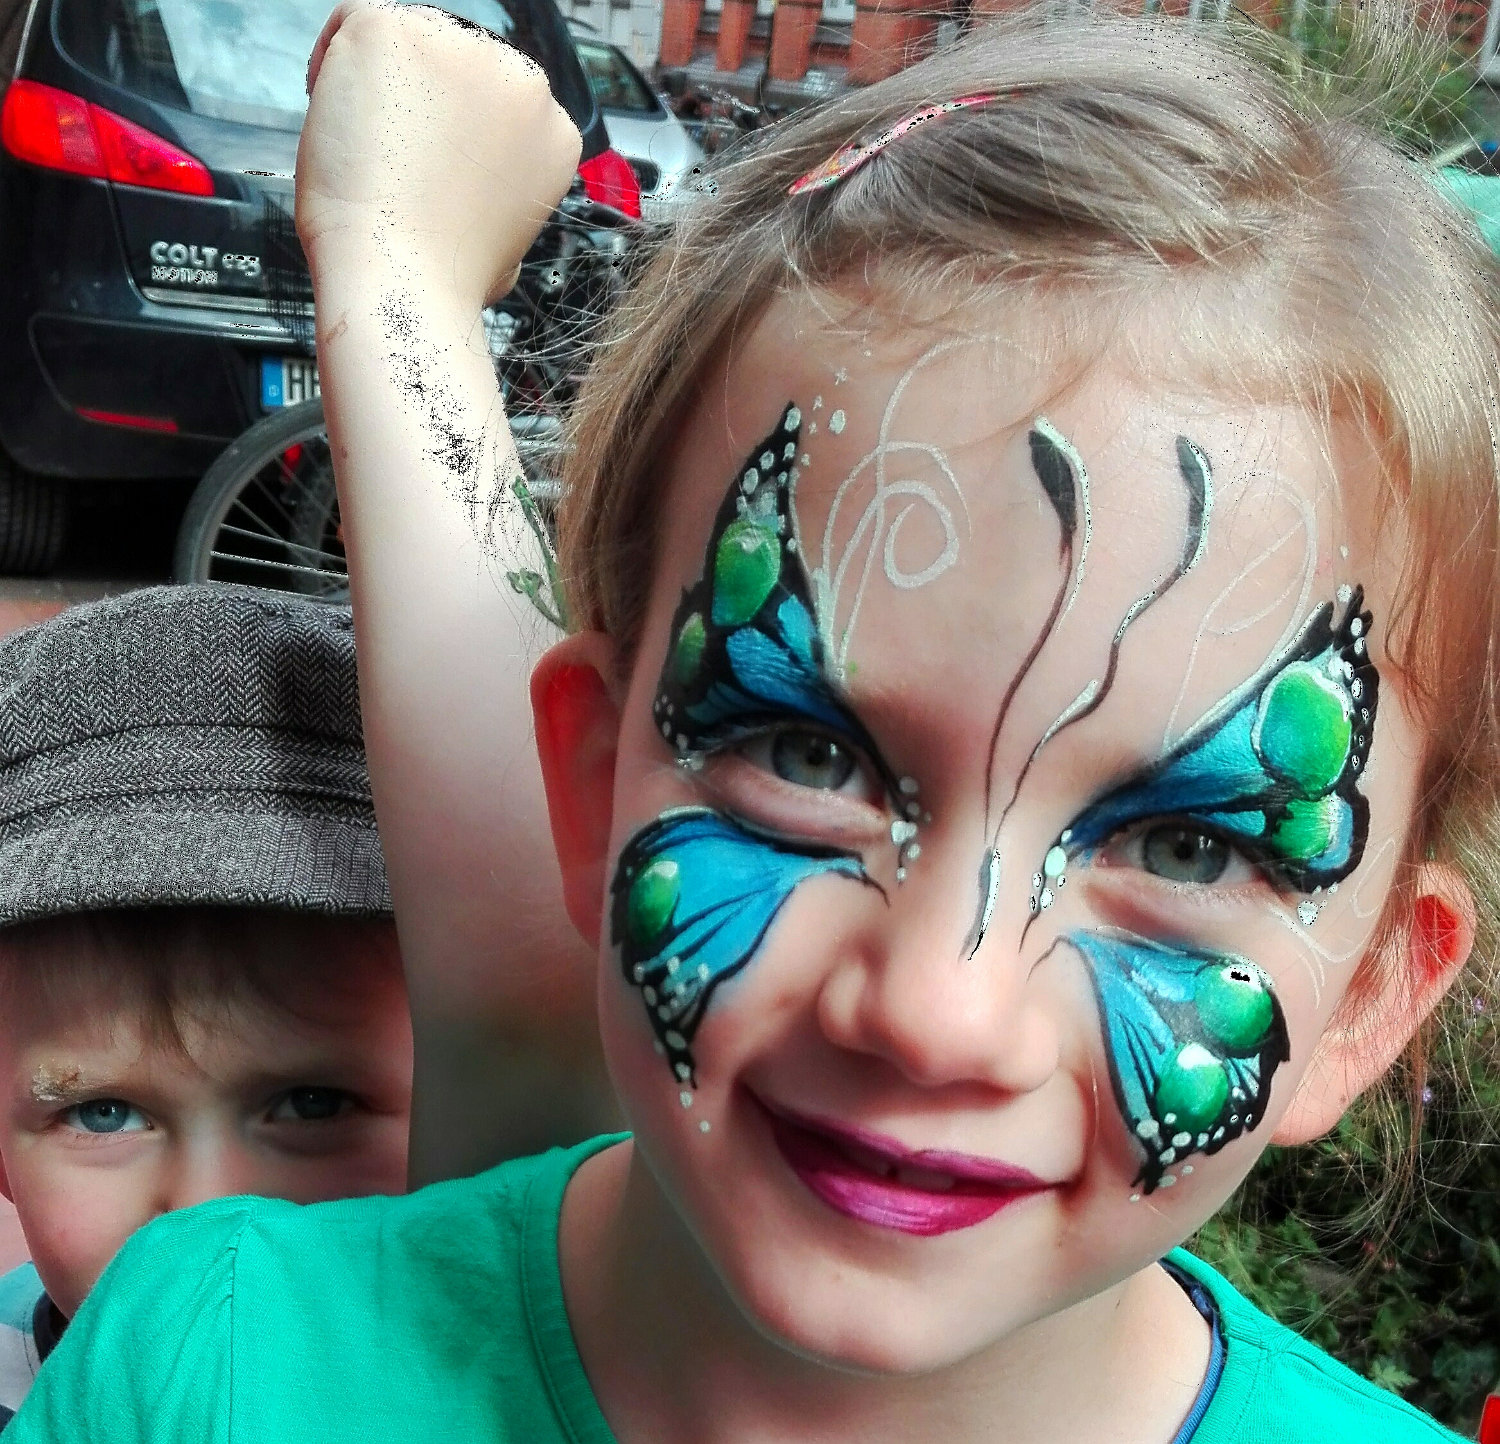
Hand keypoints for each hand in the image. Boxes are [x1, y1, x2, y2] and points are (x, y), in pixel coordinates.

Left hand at [297, 1, 581, 307]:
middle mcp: (521, 79)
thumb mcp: (511, 244)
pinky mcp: (396, 30)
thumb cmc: (448, 275)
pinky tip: (338, 120)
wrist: (404, 275)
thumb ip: (501, 197)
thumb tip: (475, 197)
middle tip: (389, 157)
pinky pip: (352, 25)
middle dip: (420, 100)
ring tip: (364, 146)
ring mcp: (462, 47)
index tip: (425, 165)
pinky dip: (333, 65)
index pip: (493, 101)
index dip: (452, 130)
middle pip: (455, 64)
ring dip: (380, 83)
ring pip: (407, 42)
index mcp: (552, 127)